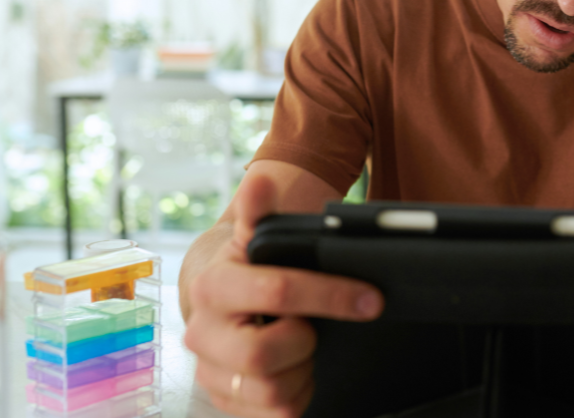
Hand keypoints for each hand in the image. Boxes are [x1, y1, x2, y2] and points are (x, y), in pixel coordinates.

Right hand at [184, 176, 383, 417]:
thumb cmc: (246, 264)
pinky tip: (297, 370)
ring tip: (304, 347)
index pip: (279, 292)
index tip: (370, 298)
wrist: (215, 297)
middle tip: (317, 329)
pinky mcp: (224, 400)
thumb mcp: (253, 235)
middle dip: (305, 342)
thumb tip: (260, 180)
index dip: (332, 295)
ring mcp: (212, 372)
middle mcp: (203, 333)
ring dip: (301, 370)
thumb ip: (260, 209)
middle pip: (264, 356)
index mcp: (214, 286)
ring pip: (270, 392)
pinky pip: (272, 414)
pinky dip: (296, 394)